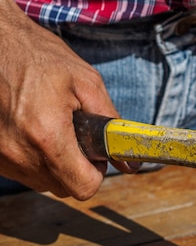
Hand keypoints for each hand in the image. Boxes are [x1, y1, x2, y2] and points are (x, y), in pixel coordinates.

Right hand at [0, 0, 136, 198]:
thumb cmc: (41, 58)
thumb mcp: (87, 84)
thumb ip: (112, 125)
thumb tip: (131, 162)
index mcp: (47, 136)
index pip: (83, 187)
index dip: (96, 174)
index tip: (96, 156)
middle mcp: (19, 153)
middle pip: (63, 187)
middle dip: (76, 168)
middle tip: (75, 137)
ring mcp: (0, 156)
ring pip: (41, 181)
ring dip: (53, 163)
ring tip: (50, 127)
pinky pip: (20, 171)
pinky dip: (32, 157)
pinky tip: (32, 129)